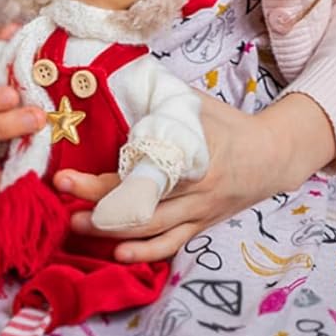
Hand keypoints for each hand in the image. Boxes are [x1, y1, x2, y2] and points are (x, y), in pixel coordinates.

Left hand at [61, 94, 335, 260]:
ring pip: (151, 229)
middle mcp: (195, 189)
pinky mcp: (202, 225)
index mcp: (190, 154)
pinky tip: (119, 254)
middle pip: (139, 203)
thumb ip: (156, 97)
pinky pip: (172, 244)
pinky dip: (146, 253)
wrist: (273, 155)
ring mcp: (199, 212)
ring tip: (77, 226)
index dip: (100, 178)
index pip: (136, 171)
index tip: (65, 176)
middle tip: (62, 201)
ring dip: (112, 231)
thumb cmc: (227, 123)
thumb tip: (111, 80)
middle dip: (97, 205)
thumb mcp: (192, 103)